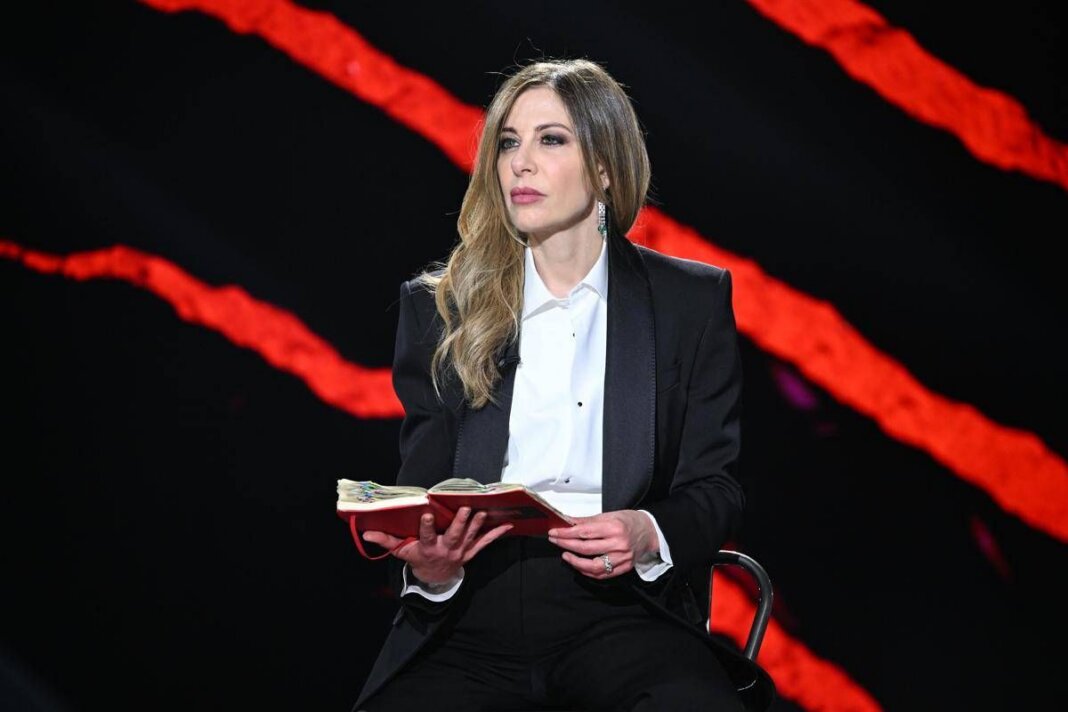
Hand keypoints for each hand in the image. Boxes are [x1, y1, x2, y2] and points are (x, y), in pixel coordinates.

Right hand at [362, 507, 512, 584]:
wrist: (435, 577)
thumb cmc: (417, 558)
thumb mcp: (401, 551)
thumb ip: (385, 540)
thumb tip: (366, 533)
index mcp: (428, 548)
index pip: (427, 536)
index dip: (428, 527)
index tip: (428, 515)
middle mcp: (446, 549)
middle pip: (454, 535)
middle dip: (460, 523)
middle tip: (466, 509)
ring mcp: (460, 551)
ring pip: (470, 537)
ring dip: (477, 525)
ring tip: (483, 512)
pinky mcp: (471, 551)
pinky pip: (485, 543)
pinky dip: (496, 534)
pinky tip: (507, 525)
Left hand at [547, 510, 659, 579]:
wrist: (650, 532)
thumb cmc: (629, 521)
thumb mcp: (609, 515)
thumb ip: (587, 521)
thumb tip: (567, 522)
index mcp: (614, 527)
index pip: (584, 532)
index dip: (566, 533)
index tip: (554, 532)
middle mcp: (618, 544)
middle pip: (586, 548)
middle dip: (566, 544)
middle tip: (555, 540)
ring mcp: (622, 558)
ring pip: (594, 566)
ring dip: (576, 562)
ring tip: (565, 555)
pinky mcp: (624, 568)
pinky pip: (602, 574)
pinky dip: (588, 571)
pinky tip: (579, 565)